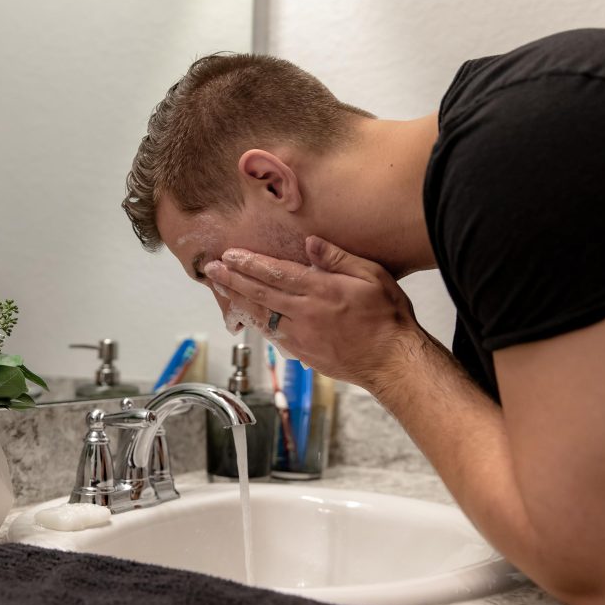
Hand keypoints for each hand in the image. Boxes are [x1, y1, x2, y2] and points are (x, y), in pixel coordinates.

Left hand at [205, 236, 423, 390]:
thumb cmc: (387, 316)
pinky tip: (244, 313)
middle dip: (234, 279)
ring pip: (262, 314)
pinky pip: (272, 333)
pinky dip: (255, 321)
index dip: (251, 263)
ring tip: (219, 287)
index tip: (230, 255)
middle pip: (261, 293)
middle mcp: (306, 313)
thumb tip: (310, 243)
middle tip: (212, 269)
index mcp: (322, 290)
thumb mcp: (372, 276)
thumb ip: (339, 259)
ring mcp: (302, 335)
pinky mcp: (303, 352)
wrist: (392, 361)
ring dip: (238, 299)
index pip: (277, 272)